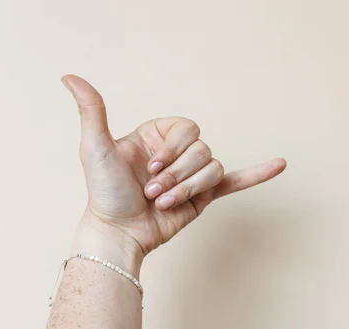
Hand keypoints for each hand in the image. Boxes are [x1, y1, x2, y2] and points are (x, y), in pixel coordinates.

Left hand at [62, 75, 285, 260]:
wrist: (118, 232)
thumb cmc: (104, 192)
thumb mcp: (96, 147)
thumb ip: (91, 110)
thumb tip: (69, 77)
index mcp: (159, 136)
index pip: (188, 129)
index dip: (172, 149)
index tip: (148, 166)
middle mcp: (178, 153)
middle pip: (202, 151)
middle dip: (176, 175)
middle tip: (152, 192)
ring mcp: (192, 175)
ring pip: (213, 169)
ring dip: (188, 189)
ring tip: (164, 203)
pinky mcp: (203, 196)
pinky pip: (235, 181)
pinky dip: (257, 174)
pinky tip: (279, 165)